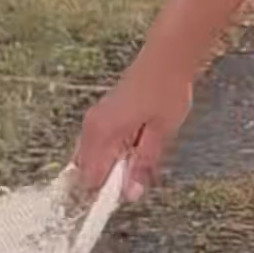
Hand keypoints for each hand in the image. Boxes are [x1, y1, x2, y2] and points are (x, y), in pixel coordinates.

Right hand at [74, 46, 195, 202]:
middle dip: (109, 179)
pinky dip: (113, 151)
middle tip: (137, 176)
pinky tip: (137, 143)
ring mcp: (94, 119)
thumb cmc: (165, 90)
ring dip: (112, 164)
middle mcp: (91, 126)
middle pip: (87, 169)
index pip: (91, 178)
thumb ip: (143, 163)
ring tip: (142, 153)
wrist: (167, 57)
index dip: (107, 192)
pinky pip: (98, 143)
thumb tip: (130, 192)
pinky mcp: (102, 113)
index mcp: (101, 132)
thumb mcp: (160, 132)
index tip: (126, 195)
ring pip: (91, 156)